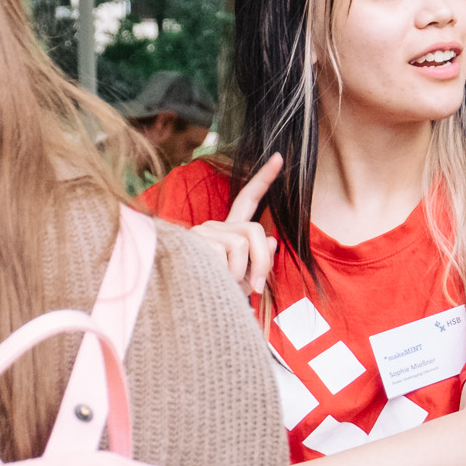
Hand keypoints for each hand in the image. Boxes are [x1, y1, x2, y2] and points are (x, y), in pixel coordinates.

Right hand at [190, 154, 281, 293]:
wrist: (186, 307)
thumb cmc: (217, 293)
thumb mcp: (245, 278)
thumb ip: (260, 259)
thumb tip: (272, 240)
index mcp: (228, 231)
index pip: (248, 200)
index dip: (264, 179)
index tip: (279, 158)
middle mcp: (214, 226)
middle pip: (254, 230)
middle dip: (263, 261)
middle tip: (259, 288)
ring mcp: (203, 232)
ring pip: (242, 245)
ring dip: (241, 274)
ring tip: (226, 286)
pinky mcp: (195, 241)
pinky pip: (226, 257)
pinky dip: (229, 277)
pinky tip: (213, 282)